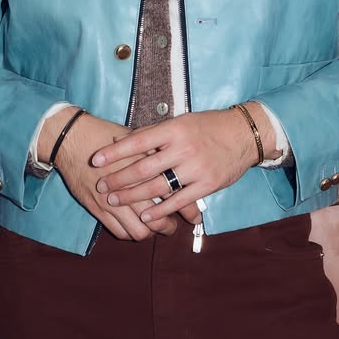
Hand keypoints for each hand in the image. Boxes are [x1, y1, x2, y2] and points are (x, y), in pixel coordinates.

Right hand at [46, 111, 177, 239]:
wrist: (72, 139)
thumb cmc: (105, 135)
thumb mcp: (136, 138)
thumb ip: (157, 153)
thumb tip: (179, 164)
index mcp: (143, 166)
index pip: (172, 194)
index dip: (188, 207)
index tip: (195, 213)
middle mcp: (130, 187)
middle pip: (158, 218)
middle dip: (170, 226)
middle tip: (175, 224)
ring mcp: (112, 201)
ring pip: (140, 230)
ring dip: (151, 232)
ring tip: (156, 228)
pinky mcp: (98, 208)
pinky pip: (119, 232)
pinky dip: (131, 233)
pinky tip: (136, 225)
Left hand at [91, 108, 264, 223]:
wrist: (243, 135)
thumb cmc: (207, 126)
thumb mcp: (180, 122)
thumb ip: (151, 132)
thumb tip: (119, 138)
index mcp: (174, 129)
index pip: (138, 141)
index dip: (115, 152)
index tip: (96, 160)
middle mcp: (183, 148)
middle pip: (144, 167)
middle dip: (119, 179)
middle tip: (101, 187)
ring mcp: (195, 168)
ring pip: (158, 186)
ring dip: (133, 196)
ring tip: (115, 201)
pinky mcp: (207, 185)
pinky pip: (179, 200)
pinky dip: (161, 210)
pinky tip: (146, 216)